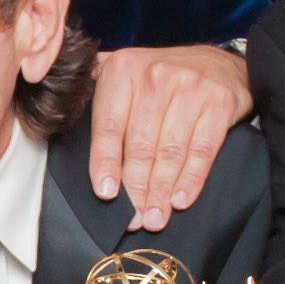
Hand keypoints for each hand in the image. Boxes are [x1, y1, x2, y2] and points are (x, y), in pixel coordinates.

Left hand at [85, 45, 250, 230]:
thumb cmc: (162, 80)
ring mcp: (190, 87)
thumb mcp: (125, 75)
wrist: (219, 64)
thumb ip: (97, 96)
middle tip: (135, 219)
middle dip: (136, 189)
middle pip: (141, 145)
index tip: (106, 194)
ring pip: (170, 152)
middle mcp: (155, 75)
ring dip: (161, 192)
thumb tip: (65, 130)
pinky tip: (180, 200)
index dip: (105, 163)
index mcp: (123, 69)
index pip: (109, 125)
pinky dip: (191, 179)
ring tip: (156, 218)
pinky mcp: (218, 102)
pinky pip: (202, 150)